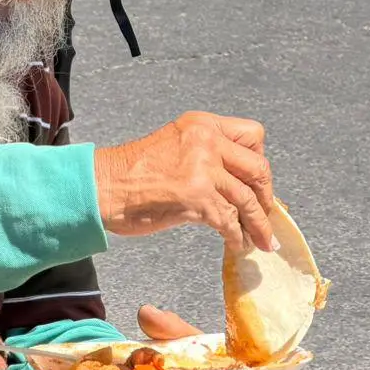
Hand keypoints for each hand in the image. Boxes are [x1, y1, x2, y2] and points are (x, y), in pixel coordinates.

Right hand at [93, 112, 274, 252]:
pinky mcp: (197, 197)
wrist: (103, 186)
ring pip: (248, 199)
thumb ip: (207, 155)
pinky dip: (236, 237)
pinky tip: (236, 245)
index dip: (259, 161)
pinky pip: (229, 221)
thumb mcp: (176, 145)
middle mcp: (206, 141)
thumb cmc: (132, 172)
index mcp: (202, 125)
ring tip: (263, 241)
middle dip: (266, 196)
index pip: (254, 135)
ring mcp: (203, 168)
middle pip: (258, 168)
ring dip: (259, 225)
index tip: (257, 183)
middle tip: (264, 213)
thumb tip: (237, 182)